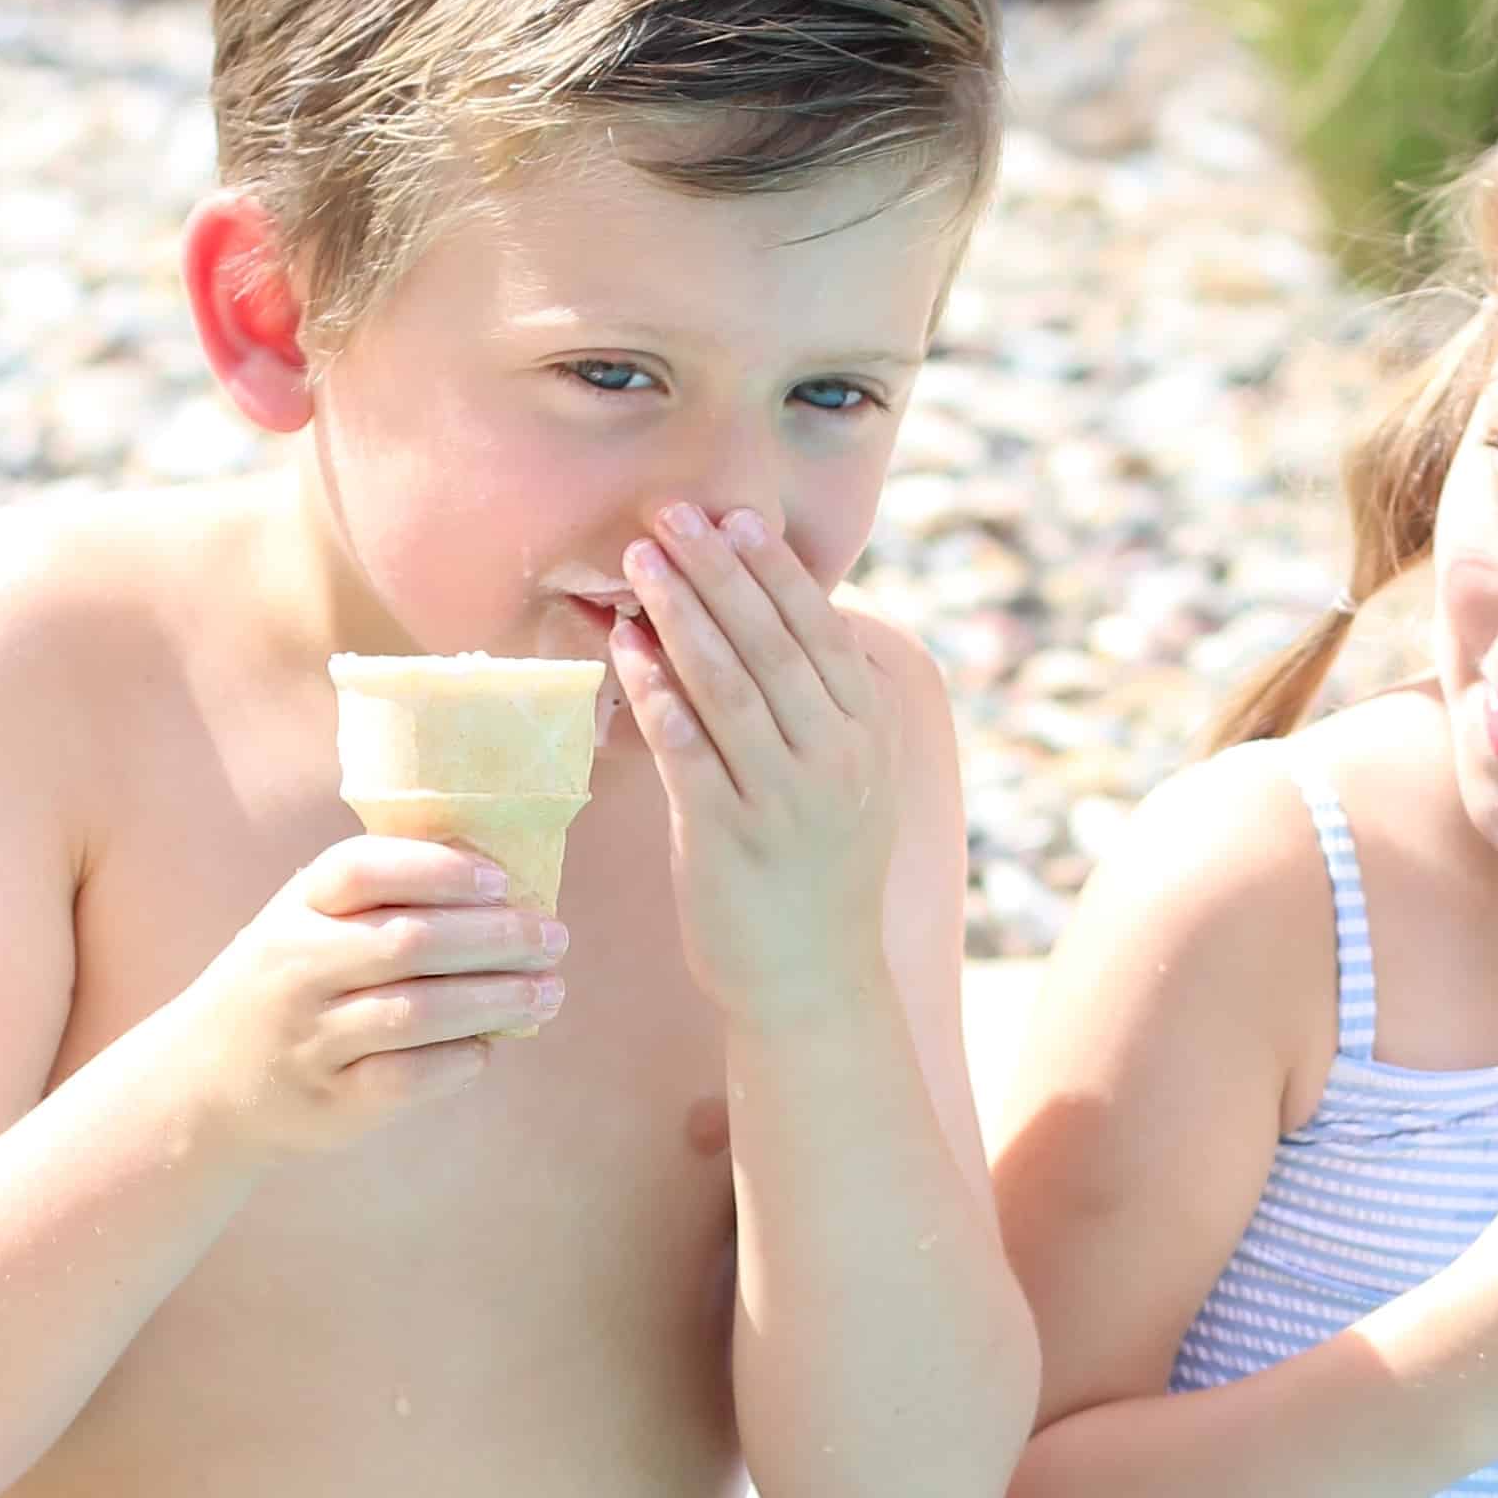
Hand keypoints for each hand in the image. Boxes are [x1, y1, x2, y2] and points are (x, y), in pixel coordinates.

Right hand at [172, 838, 564, 1155]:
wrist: (204, 1083)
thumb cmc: (287, 987)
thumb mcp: (306, 926)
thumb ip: (379, 902)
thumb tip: (500, 887)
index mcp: (294, 911)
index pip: (361, 870)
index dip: (437, 869)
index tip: (501, 880)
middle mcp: (295, 969)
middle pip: (408, 942)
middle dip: (494, 939)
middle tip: (552, 938)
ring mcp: (309, 1038)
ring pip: (417, 1012)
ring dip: (495, 1000)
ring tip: (547, 992)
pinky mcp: (330, 1101)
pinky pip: (409, 1077)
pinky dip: (460, 1060)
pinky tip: (489, 1047)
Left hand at [609, 504, 895, 1027]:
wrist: (814, 982)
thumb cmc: (818, 873)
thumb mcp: (850, 784)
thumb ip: (826, 709)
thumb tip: (783, 620)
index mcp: (870, 738)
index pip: (820, 632)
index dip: (772, 571)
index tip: (732, 520)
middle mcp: (838, 761)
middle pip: (772, 644)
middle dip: (717, 572)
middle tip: (671, 515)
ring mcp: (787, 800)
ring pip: (728, 685)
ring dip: (679, 614)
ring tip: (639, 562)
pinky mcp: (732, 836)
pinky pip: (688, 748)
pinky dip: (657, 693)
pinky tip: (627, 650)